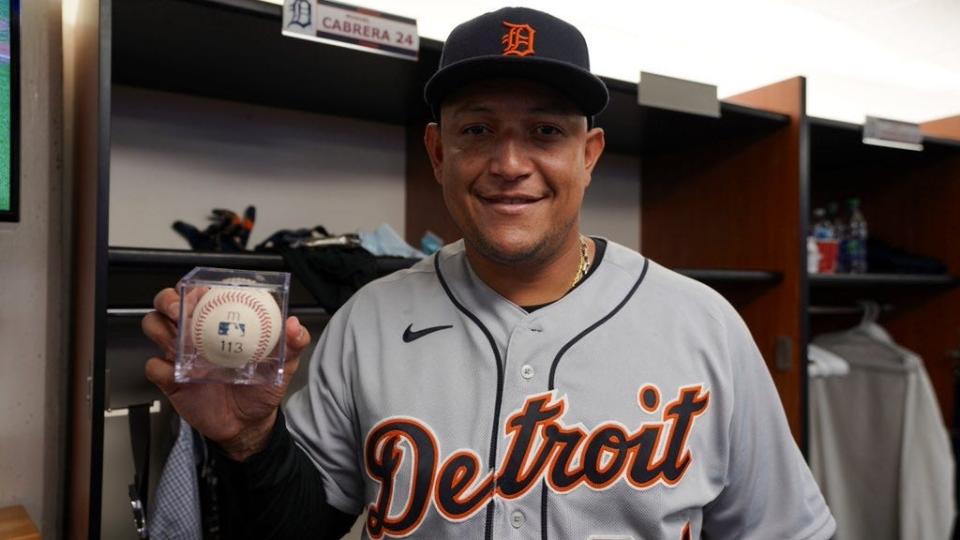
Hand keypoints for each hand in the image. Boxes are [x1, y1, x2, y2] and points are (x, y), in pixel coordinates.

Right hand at [142, 286, 311, 460]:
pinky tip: (175, 371)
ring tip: (177, 338)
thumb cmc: (263, 388)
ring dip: (160, 328)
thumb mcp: (284, 365)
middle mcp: (195, 334)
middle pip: (167, 305)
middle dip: (167, 300)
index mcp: (218, 322)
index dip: (195, 286)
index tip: (201, 289)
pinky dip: (159, 366)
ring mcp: (180, 355)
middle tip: (179, 309)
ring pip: (154, 327)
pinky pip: (154, 367)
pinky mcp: (170, 379)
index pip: (200, 294)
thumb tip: (295, 325)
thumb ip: (293, 344)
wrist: (249, 424)